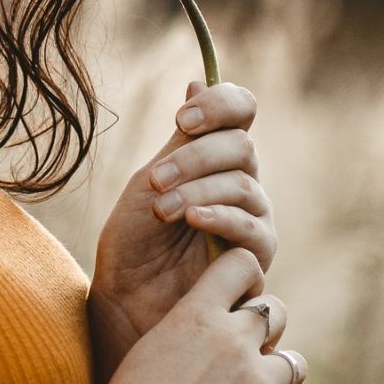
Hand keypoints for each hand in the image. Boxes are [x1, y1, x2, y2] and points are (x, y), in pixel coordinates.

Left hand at [86, 79, 277, 383]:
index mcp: (216, 156)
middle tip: (155, 180)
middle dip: (196, 157)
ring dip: (199, 189)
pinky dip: (220, 217)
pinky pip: (252, 228)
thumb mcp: (151, 181)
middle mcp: (242, 183)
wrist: (126, 301)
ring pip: (245, 185)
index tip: (182, 120)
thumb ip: (182, 140)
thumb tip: (196, 82)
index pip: (241, 110)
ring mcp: (253, 220)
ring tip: (162, 208)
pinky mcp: (257, 259)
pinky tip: (191, 219)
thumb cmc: (134, 242)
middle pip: (242, 147)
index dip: (221, 105)